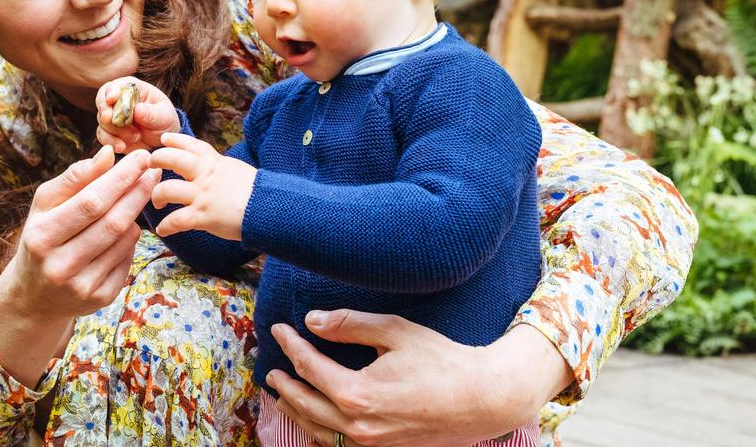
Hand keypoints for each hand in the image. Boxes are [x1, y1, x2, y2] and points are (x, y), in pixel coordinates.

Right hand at [0, 146, 160, 385]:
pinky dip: (131, 239)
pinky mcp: (100, 299)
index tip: (141, 157)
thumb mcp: (45, 205)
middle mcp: (60, 266)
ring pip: (124, 241)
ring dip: (135, 214)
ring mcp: (82, 287)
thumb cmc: (42, 236)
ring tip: (137, 196)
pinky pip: (127, 260)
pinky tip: (126, 228)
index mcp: (42, 237)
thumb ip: (75, 178)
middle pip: (113, 223)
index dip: (120, 178)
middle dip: (137, 192)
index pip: (91, 202)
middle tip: (153, 171)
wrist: (34, 295)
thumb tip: (108, 154)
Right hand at [95, 77, 180, 151]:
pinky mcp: (110, 133)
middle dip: (105, 112)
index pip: (115, 86)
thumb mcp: (164, 116)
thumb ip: (151, 113)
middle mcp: (118, 101)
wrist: (163, 139)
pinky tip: (122, 146)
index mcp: (131, 89)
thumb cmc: (164, 120)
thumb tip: (137, 109)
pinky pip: (103, 137)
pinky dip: (111, 142)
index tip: (111, 99)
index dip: (111, 91)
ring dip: (115, 131)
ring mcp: (112, 117)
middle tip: (110, 119)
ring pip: (102, 122)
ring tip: (136, 136)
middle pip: (102, 102)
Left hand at [147, 132, 255, 241]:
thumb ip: (218, 167)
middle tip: (150, 165)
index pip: (190, 144)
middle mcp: (205, 175)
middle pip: (172, 159)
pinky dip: (166, 226)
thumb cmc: (256, 191)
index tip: (164, 139)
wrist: (267, 208)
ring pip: (166, 189)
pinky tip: (162, 230)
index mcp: (214, 162)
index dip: (175, 140)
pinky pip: (176, 221)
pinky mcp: (202, 216)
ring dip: (157, 196)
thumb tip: (210, 167)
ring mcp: (202, 195)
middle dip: (157, 159)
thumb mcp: (235, 170)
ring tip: (158, 202)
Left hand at [268, 312, 570, 445]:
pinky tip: (316, 417)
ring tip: (283, 395)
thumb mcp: (395, 331)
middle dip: (284, 385)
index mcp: (357, 394)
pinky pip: (339, 443)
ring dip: (296, 411)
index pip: (309, 367)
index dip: (290, 346)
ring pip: (318, 430)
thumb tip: (312, 320)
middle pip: (305, 404)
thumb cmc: (442, 360)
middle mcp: (358, 426)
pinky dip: (320, 428)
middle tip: (271, 369)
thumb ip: (350, 324)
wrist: (484, 399)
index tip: (278, 329)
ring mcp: (370, 444)